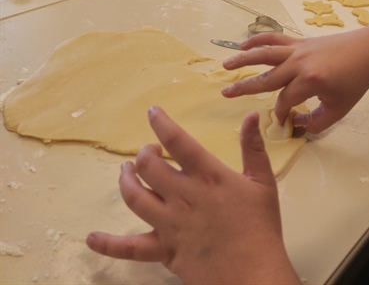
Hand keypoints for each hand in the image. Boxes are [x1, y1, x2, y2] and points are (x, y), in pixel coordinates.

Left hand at [86, 107, 299, 284]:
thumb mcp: (262, 181)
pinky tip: (92, 238)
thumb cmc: (261, 227)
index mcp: (208, 176)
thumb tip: (251, 115)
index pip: (177, 140)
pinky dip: (108, 244)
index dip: (161, 122)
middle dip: (144, 154)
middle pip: (148, 166)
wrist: (256, 275)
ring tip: (127, 172)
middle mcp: (184, 196)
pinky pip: (130, 248)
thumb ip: (254, 146)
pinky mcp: (164, 250)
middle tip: (150, 153)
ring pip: (134, 197)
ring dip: (125, 181)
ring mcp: (171, 224)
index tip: (153, 112)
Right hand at [222, 31, 368, 132]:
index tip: (281, 120)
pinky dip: (258, 39)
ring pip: (264, 54)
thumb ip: (316, 122)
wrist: (368, 51)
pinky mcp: (299, 40)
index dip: (279, 113)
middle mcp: (299, 63)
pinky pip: (274, 37)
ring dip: (243, 59)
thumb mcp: (339, 109)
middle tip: (225, 93)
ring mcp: (297, 49)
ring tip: (225, 64)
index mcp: (310, 81)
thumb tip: (295, 123)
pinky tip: (244, 45)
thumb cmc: (355, 82)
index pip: (284, 100)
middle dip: (244, 87)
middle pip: (266, 77)